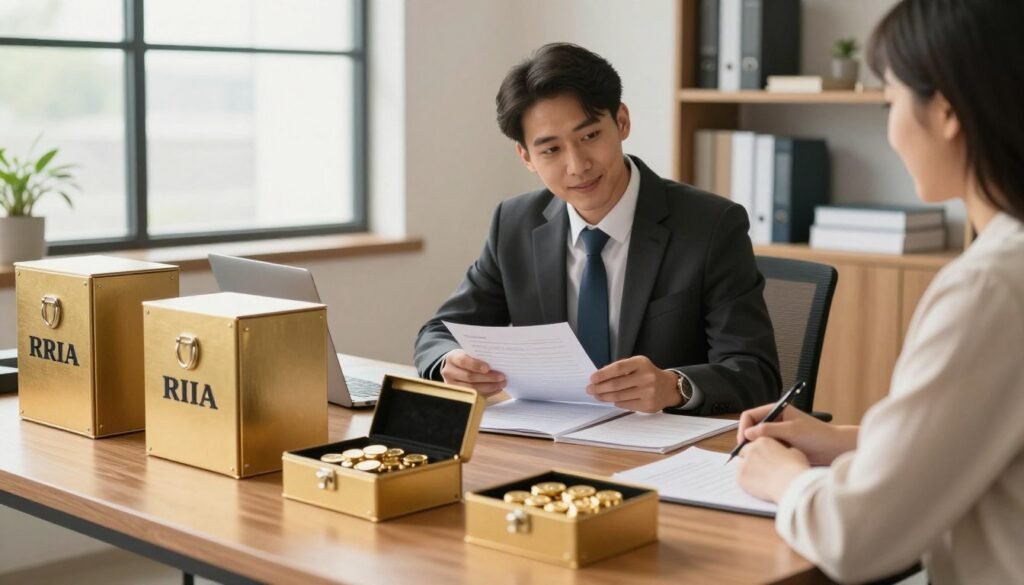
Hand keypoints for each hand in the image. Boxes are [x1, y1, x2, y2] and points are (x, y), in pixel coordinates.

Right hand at [440, 350, 505, 395]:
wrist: (455, 367)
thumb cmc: (466, 358)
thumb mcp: (469, 353)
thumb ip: (479, 356)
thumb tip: (497, 361)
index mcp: (452, 358)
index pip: (463, 361)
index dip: (476, 365)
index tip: (488, 368)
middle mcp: (450, 372)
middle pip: (469, 377)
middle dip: (488, 378)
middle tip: (502, 377)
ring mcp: (453, 385)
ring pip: (472, 388)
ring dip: (490, 387)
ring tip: (501, 384)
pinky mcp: (459, 395)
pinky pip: (475, 396)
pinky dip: (488, 393)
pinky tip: (496, 389)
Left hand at [586, 356, 680, 412]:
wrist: (668, 387)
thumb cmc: (647, 374)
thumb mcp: (637, 365)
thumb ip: (620, 368)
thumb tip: (599, 376)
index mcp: (641, 363)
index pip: (618, 368)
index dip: (603, 374)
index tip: (592, 378)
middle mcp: (646, 377)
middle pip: (616, 384)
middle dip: (599, 388)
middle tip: (590, 389)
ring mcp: (648, 392)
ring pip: (619, 396)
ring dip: (604, 397)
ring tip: (597, 395)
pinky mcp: (648, 405)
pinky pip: (625, 405)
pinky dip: (616, 402)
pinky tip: (611, 400)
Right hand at [736, 403, 856, 465]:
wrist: (833, 448)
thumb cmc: (817, 435)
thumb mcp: (791, 430)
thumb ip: (768, 430)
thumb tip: (748, 433)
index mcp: (776, 410)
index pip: (750, 415)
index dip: (744, 427)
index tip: (743, 440)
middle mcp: (775, 420)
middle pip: (752, 427)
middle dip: (748, 439)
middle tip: (746, 452)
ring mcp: (777, 433)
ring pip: (758, 439)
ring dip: (756, 447)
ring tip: (757, 457)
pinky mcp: (781, 445)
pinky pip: (766, 448)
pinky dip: (764, 454)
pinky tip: (765, 461)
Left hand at [736, 438, 809, 502]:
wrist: (792, 485)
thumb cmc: (796, 469)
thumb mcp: (794, 452)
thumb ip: (783, 449)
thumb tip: (782, 453)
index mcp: (763, 440)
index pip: (755, 442)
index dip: (760, 451)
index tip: (765, 458)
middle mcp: (751, 450)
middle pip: (745, 452)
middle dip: (751, 458)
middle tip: (761, 468)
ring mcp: (744, 464)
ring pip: (742, 465)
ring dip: (749, 469)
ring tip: (762, 478)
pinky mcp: (741, 478)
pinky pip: (740, 478)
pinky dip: (747, 481)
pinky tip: (758, 485)